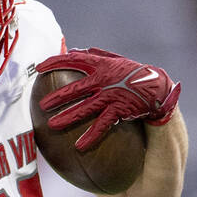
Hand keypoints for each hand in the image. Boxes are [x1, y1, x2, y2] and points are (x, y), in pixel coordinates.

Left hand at [35, 47, 180, 151]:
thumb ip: (96, 55)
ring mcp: (111, 95)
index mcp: (102, 65)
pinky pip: (102, 124)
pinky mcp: (119, 109)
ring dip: (68, 117)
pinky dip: (91, 135)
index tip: (38, 68)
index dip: (55, 62)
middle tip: (41, 105)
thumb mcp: (116, 60)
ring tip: (52, 125)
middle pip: (76, 88)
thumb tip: (76, 50)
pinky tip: (79, 146)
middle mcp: (104, 80)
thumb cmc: (133, 74)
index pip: (75, 60)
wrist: (158, 88)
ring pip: (86, 108)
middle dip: (57, 97)